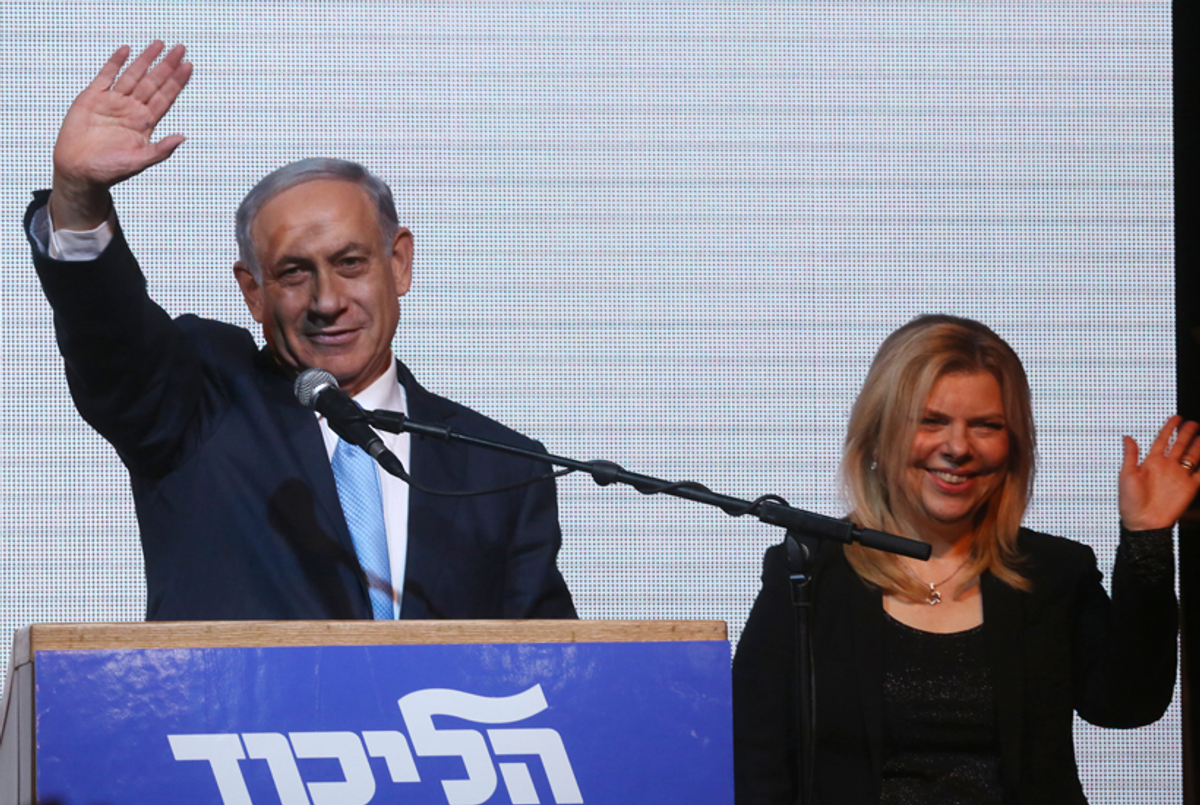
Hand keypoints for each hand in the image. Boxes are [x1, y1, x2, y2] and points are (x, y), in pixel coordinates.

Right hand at [50, 41, 192, 229]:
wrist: (78, 170)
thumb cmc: (109, 170)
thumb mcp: (139, 162)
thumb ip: (161, 150)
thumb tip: (182, 137)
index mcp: (145, 123)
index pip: (165, 97)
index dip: (177, 82)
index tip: (188, 66)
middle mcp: (131, 109)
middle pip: (153, 82)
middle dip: (167, 65)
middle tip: (180, 49)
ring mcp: (113, 102)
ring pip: (133, 75)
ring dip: (145, 59)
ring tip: (159, 44)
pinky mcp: (92, 98)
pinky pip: (106, 76)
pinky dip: (115, 63)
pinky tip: (126, 50)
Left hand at [1119, 415, 1199, 530]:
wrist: (1143, 522)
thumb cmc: (1130, 501)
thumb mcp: (1127, 475)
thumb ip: (1131, 455)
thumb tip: (1127, 437)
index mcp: (1151, 462)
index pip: (1163, 440)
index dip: (1169, 428)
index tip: (1176, 417)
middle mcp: (1167, 467)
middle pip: (1180, 445)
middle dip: (1187, 433)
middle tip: (1193, 423)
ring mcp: (1179, 476)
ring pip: (1193, 456)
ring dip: (1199, 446)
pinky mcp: (1189, 487)